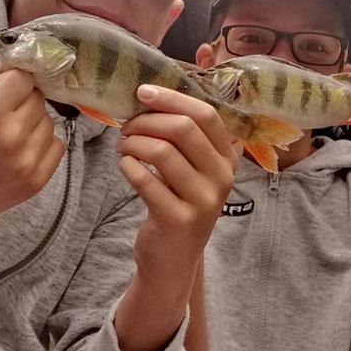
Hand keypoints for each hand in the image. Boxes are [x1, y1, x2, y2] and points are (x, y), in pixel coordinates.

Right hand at [0, 64, 64, 248]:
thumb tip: (11, 51)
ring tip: (5, 134)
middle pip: (37, 98)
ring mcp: (25, 163)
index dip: (10, 80)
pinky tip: (18, 149)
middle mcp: (10, 137)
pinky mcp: (34, 182)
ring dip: (32, 121)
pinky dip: (42, 143)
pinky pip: (57, 146)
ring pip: (48, 120)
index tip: (0, 89)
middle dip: (20, 100)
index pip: (22, 77)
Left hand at [117, 86, 239, 290]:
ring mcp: (202, 200)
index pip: (206, 115)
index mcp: (227, 159)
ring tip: (123, 146)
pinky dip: (127, 166)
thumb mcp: (194, 170)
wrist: (174, 258)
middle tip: (127, 126)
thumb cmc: (179, 203)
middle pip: (184, 129)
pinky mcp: (178, 219)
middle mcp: (221, 178)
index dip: (173, 98)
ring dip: (133, 142)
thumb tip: (152, 96)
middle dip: (147, 120)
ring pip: (161, 151)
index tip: (143, 92)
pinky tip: (125, 165)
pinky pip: (144, 179)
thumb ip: (185, 138)